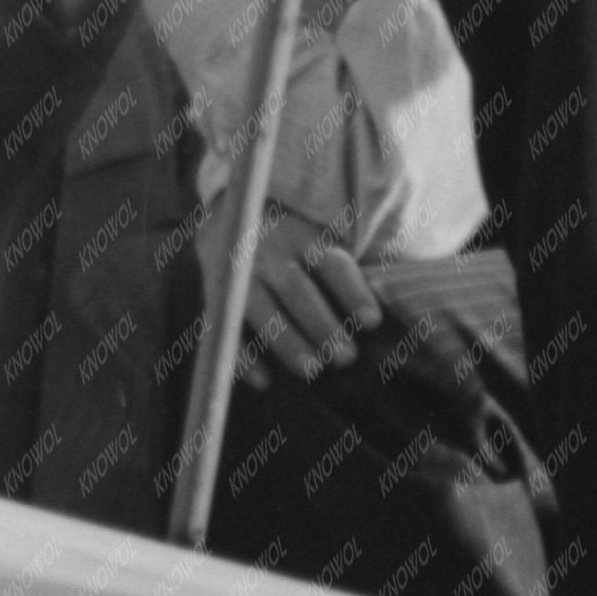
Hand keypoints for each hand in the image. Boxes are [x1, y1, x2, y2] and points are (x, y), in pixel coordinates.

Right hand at [199, 199, 382, 387]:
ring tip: (313, 370)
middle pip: (296, 288)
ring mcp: (238, 272)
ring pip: (261, 310)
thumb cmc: (289, 236)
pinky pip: (225, 328)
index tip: (373, 322)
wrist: (229, 214)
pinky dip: (242, 356)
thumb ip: (340, 265)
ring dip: (287, 342)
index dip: (352, 291)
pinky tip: (264, 381)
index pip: (329, 262)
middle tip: (346, 357)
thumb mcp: (313, 234)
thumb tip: (381, 304)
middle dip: (321, 324)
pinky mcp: (215, 293)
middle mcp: (268, 249)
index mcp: (299, 232)